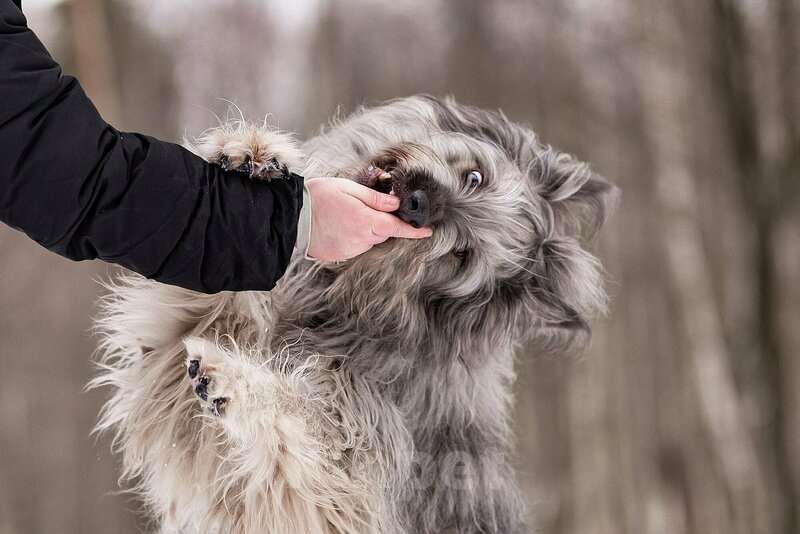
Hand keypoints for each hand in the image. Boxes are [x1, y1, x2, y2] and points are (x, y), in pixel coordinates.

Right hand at [305, 177, 432, 261]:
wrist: (293, 217)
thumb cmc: (319, 197)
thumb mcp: (349, 188)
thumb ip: (375, 198)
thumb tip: (396, 205)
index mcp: (367, 221)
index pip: (398, 229)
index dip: (415, 231)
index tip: (428, 232)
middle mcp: (362, 239)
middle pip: (382, 233)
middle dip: (380, 222)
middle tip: (361, 207)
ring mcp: (351, 250)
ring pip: (368, 240)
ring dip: (364, 230)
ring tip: (344, 215)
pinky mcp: (340, 256)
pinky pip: (355, 246)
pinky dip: (352, 237)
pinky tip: (337, 226)